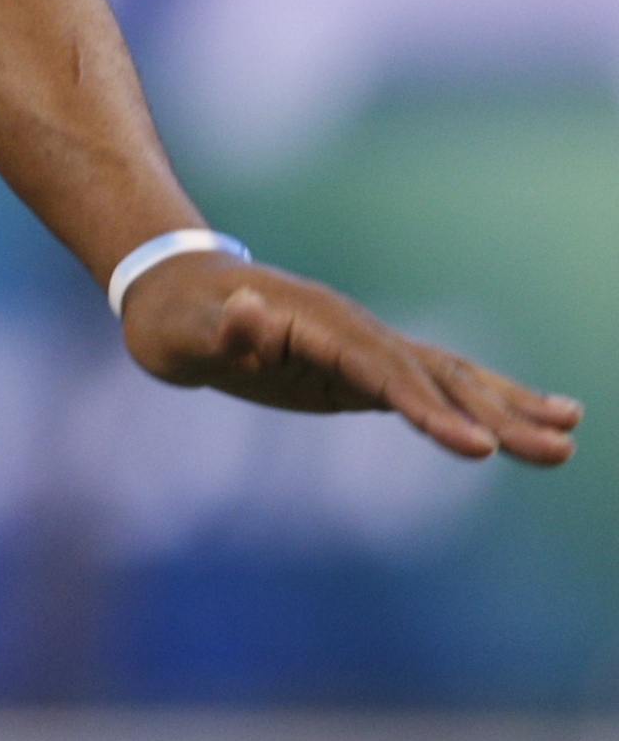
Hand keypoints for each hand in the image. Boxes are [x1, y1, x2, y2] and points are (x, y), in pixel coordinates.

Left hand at [122, 254, 580, 464]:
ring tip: (569, 434)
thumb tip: (253, 310)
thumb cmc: (172, 319)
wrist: (171, 291)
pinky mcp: (363, 367)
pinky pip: (434, 383)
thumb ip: (220, 330)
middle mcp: (352, 329)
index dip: (428, 409)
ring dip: (506, 406)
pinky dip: (482, 401)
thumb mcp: (179, 332)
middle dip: (495, 413)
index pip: (381, 372)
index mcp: (314, 324)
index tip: (476, 447)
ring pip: (447, 376)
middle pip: (432, 374)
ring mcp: (363, 345)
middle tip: (558, 450)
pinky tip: (530, 418)